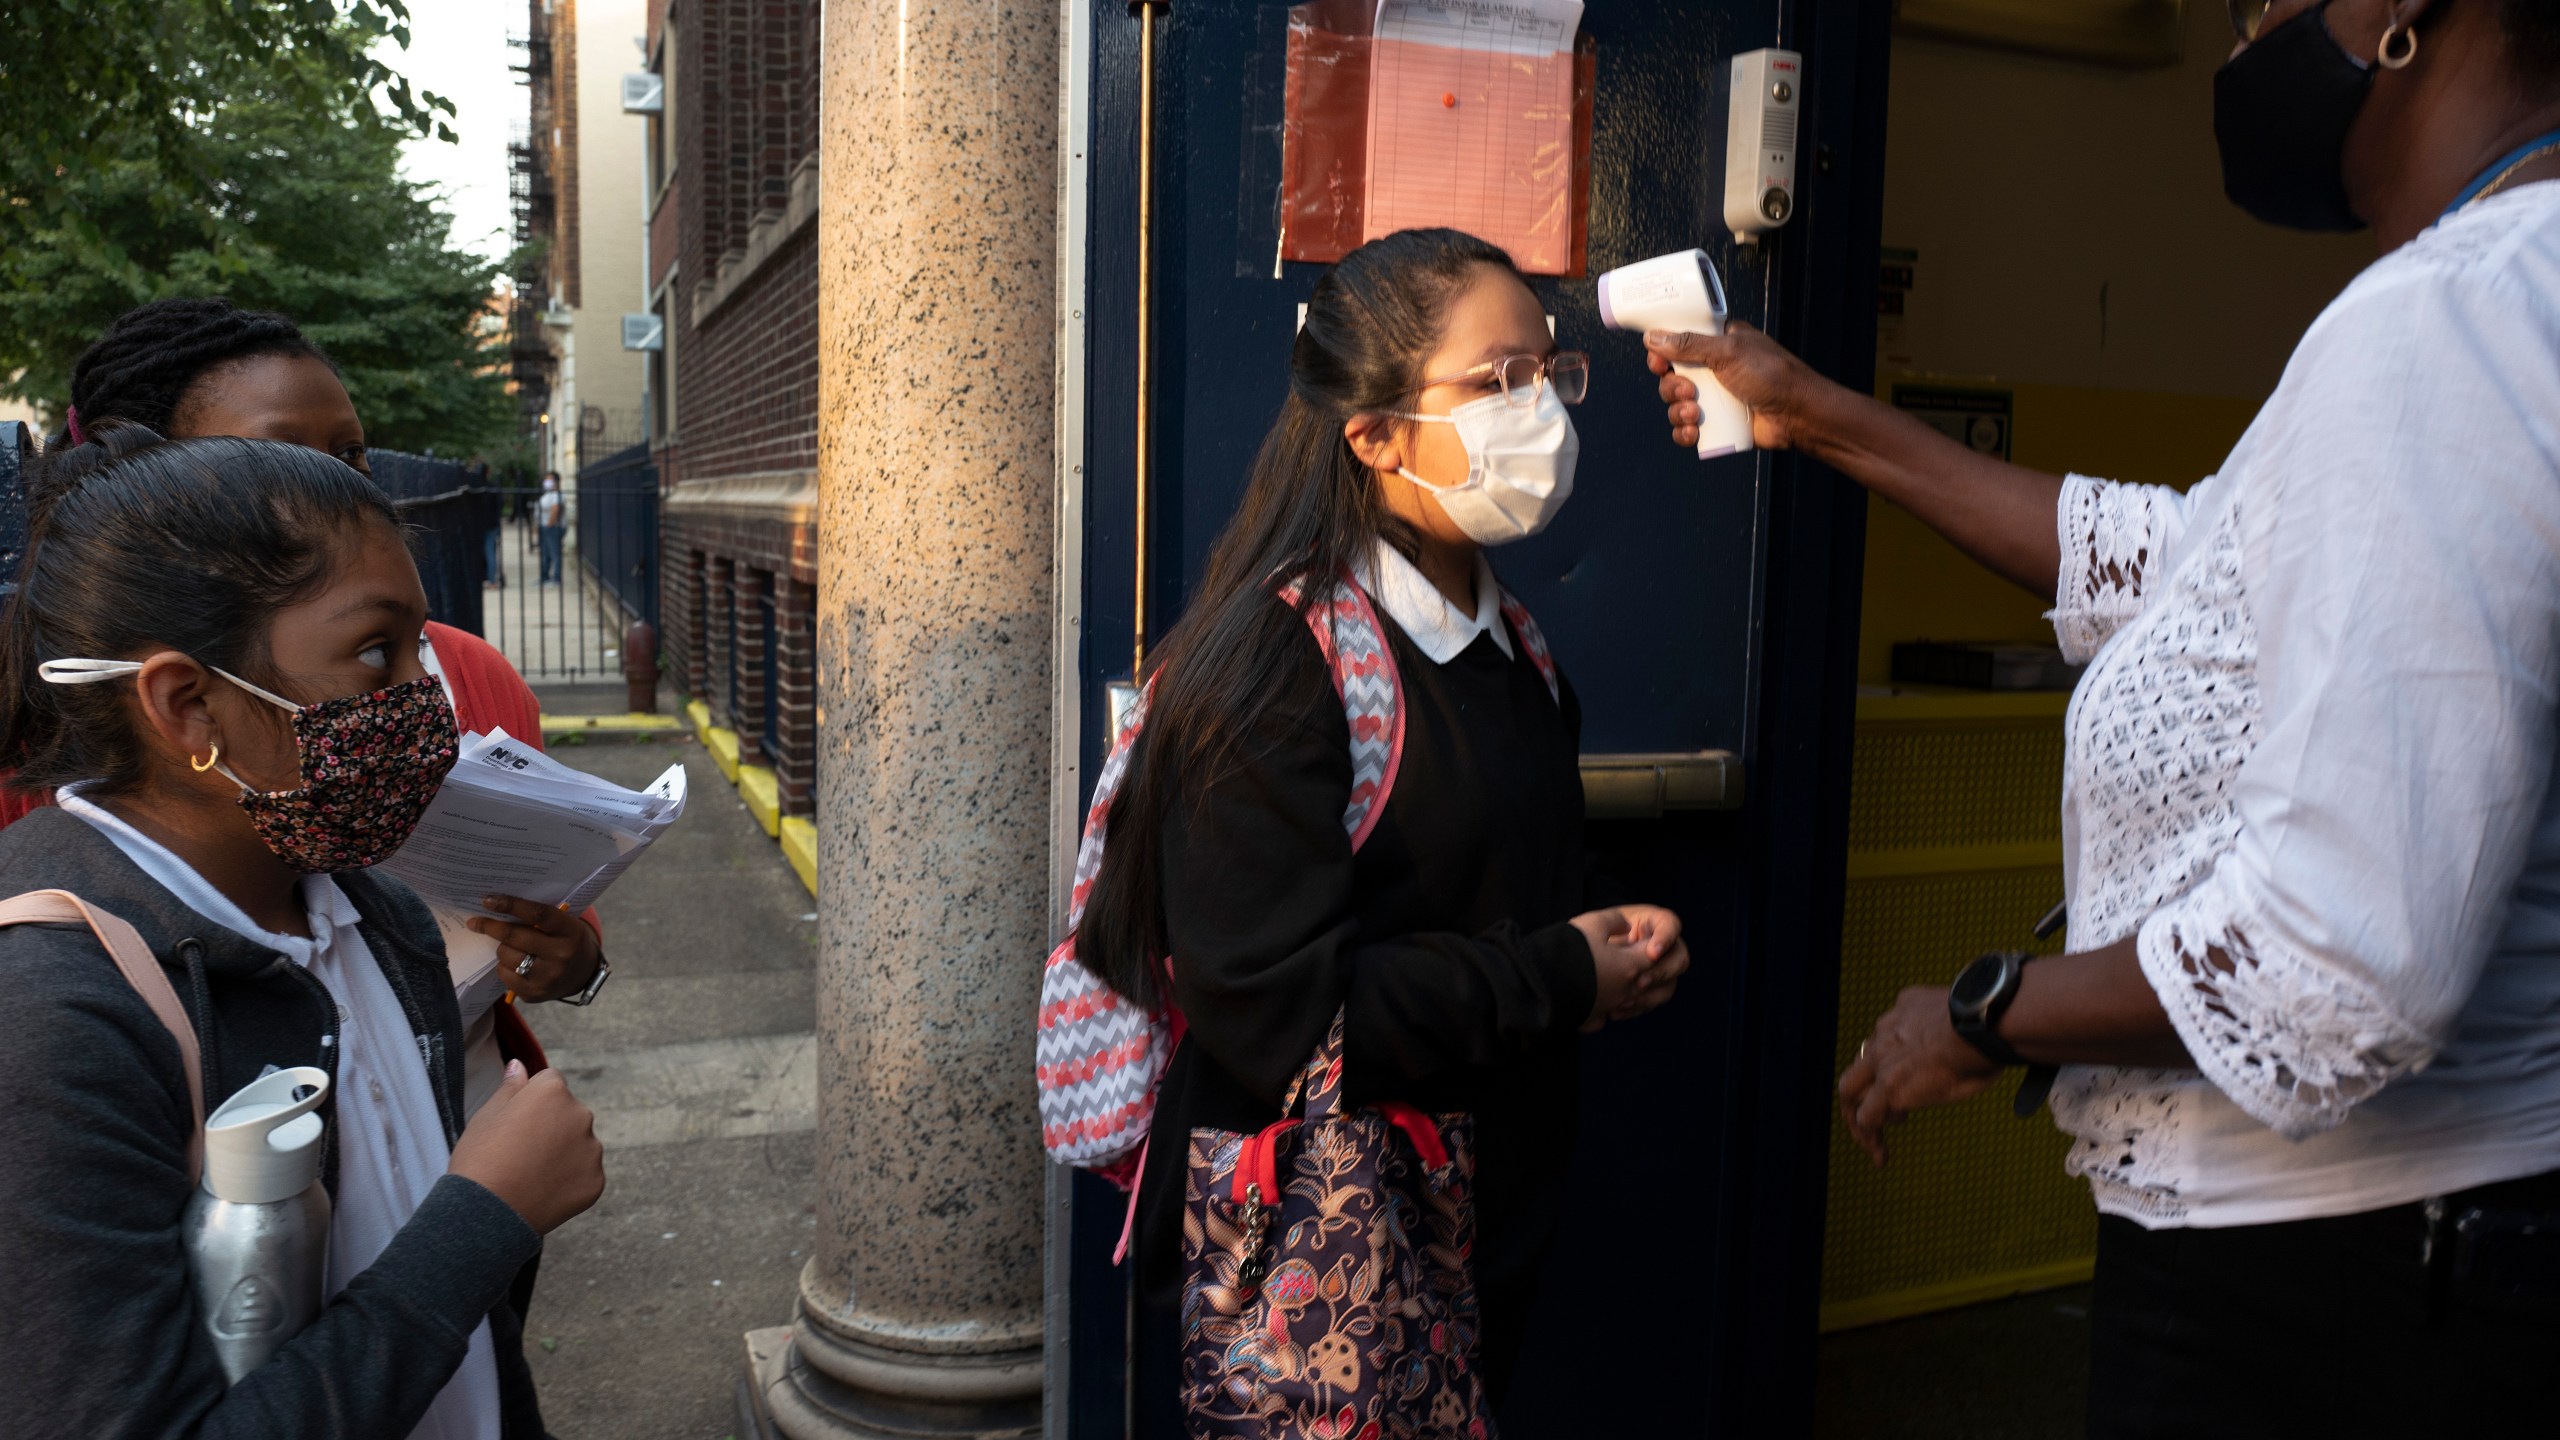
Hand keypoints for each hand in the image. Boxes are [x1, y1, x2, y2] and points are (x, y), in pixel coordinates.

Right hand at [448, 1059, 605, 1233]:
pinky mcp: (596, 1180)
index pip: (550, 1082)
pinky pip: (584, 1173)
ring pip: (578, 1143)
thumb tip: (520, 1064)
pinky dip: (569, 1181)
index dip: (530, 1102)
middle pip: (568, 1113)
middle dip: (551, 1126)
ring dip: (563, 1153)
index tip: (514, 1124)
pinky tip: (543, 1192)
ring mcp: (592, 1149)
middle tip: (520, 1153)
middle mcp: (581, 1114)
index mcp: (553, 1092)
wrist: (487, 1214)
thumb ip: (510, 1087)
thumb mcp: (486, 1115)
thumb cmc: (480, 1159)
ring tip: (530, 1175)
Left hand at [468, 895, 602, 1002]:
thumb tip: (498, 906)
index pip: (538, 914)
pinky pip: (504, 975)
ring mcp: (548, 977)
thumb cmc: (567, 940)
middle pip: (515, 936)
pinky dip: (504, 966)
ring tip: (512, 947)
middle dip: (490, 927)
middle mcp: (561, 955)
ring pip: (506, 956)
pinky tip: (515, 964)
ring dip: (502, 948)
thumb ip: (539, 917)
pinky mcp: (535, 993)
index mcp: (571, 932)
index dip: (511, 905)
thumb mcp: (564, 924)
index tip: (488, 900)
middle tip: (475, 922)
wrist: (583, 974)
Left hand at [1569, 904, 1691, 1031]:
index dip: (1665, 939)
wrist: (1580, 960)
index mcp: (1654, 923)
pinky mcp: (1649, 991)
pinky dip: (1636, 1008)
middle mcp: (1664, 947)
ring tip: (1625, 1001)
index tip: (1652, 954)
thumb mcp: (1598, 923)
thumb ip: (1611, 923)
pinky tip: (1616, 1011)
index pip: (1670, 925)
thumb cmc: (1592, 934)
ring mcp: (1660, 971)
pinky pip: (1652, 1003)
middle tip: (1638, 982)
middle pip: (1680, 959)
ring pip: (1669, 985)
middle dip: (1661, 972)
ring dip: (1650, 996)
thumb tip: (1626, 930)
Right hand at [1643, 323, 1836, 452]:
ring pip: (1676, 404)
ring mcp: (1715, 397)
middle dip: (1672, 387)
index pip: (1678, 343)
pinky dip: (1684, 432)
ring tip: (1695, 414)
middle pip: (1672, 376)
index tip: (1658, 361)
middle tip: (1689, 391)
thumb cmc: (1773, 376)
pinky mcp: (1717, 423)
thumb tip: (1654, 337)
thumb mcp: (1728, 352)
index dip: (1662, 353)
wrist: (1798, 415)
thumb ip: (1689, 344)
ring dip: (1678, 411)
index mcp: (1717, 344)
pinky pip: (1687, 429)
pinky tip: (1694, 432)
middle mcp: (1713, 369)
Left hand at [1836, 985, 2003, 1166]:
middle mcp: (1886, 1033)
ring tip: (1873, 1146)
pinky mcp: (1889, 1086)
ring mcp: (1884, 1061)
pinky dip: (1870, 1138)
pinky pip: (1867, 1118)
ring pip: (1852, 1093)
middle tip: (1871, 1116)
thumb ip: (1952, 1033)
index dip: (1887, 1066)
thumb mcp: (1964, 1022)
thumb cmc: (1991, 1026)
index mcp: (1904, 1011)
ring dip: (1858, 1121)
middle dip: (1860, 1094)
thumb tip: (1974, 1049)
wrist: (1984, 1025)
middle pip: (1858, 1068)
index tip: (1904, 1084)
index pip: (1882, 1041)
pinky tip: (1882, 1156)